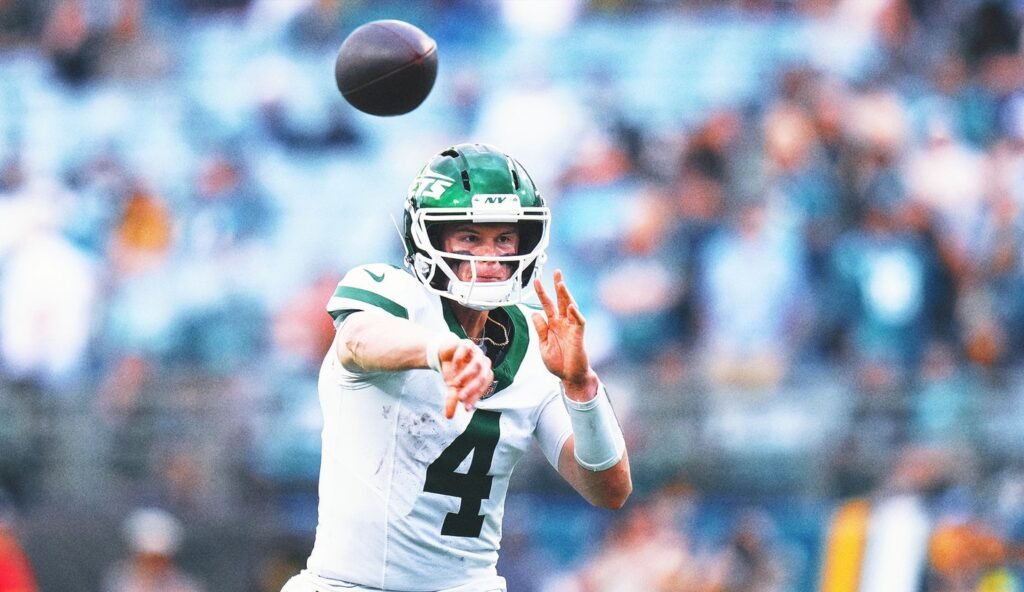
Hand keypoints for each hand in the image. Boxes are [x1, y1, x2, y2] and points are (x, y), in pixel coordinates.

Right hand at [437, 337, 493, 418]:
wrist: (445, 355)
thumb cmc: (454, 372)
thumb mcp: (453, 388)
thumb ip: (453, 400)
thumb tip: (449, 416)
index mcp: (484, 373)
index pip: (485, 386)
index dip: (476, 397)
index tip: (466, 407)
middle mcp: (483, 362)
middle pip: (483, 376)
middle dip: (472, 389)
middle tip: (460, 398)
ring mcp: (476, 352)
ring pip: (477, 364)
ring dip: (465, 376)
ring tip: (454, 384)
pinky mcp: (467, 344)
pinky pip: (467, 351)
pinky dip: (459, 361)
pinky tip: (452, 369)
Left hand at [532, 270, 597, 398]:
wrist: (569, 377)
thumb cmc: (558, 363)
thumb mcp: (543, 345)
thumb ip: (540, 329)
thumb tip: (534, 313)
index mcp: (553, 324)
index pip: (547, 305)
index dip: (542, 293)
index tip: (536, 281)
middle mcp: (563, 323)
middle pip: (561, 300)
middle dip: (558, 286)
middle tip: (557, 272)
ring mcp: (572, 328)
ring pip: (570, 307)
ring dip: (566, 295)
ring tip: (561, 284)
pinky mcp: (579, 336)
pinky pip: (579, 322)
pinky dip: (576, 314)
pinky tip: (571, 306)